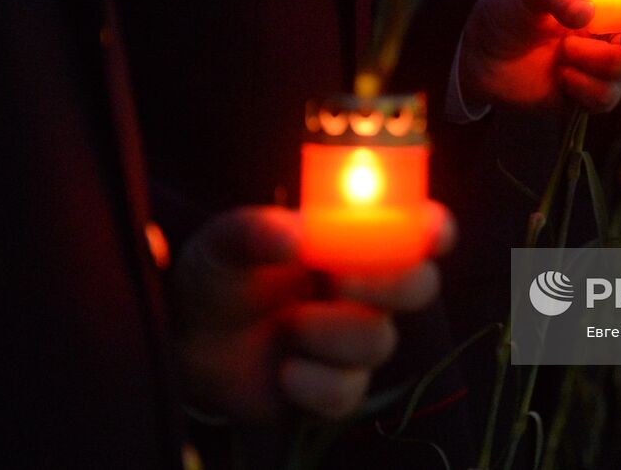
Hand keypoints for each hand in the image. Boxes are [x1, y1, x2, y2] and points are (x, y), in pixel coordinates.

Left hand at [173, 204, 454, 423]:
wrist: (188, 342)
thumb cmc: (219, 276)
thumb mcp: (224, 242)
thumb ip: (256, 232)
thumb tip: (297, 235)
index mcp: (352, 241)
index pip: (414, 230)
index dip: (433, 229)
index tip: (429, 230)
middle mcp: (365, 291)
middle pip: (419, 286)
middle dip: (390, 285)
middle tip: (340, 281)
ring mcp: (353, 342)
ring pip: (379, 340)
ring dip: (329, 332)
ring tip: (286, 326)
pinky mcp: (335, 390)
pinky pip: (347, 391)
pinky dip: (312, 382)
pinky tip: (283, 371)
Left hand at [459, 0, 620, 112]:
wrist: (476, 54)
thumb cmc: (506, 11)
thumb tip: (588, 14)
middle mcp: (615, 32)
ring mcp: (603, 66)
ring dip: (597, 61)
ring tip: (563, 51)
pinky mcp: (587, 96)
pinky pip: (607, 98)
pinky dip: (584, 87)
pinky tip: (561, 76)